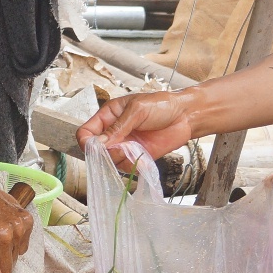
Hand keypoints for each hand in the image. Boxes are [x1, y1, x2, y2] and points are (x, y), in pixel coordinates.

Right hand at [78, 90, 195, 164]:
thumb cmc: (161, 105)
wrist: (185, 115)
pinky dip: (131, 165)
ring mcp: (125, 146)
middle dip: (105, 153)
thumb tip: (99, 144)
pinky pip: (126, 167)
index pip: (86, 132)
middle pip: (96, 151)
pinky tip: (141, 155)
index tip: (95, 148)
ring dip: (119, 159)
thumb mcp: (137, 110)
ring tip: (133, 149)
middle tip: (120, 148)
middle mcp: (114, 133)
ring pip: (110, 161)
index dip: (86, 142)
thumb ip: (118, 128)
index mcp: (109, 116)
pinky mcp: (137, 156)